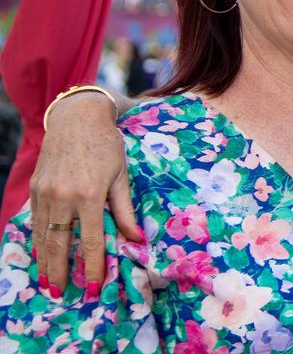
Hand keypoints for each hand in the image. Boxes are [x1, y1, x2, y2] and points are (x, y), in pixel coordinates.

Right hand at [30, 91, 136, 295]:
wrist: (77, 119)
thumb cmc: (107, 146)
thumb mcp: (121, 176)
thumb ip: (125, 210)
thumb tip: (136, 240)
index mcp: (90, 195)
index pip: (92, 241)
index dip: (93, 266)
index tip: (94, 286)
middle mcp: (64, 197)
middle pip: (60, 244)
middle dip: (60, 273)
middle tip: (60, 294)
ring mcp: (46, 193)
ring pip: (43, 236)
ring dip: (45, 262)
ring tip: (47, 282)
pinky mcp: (35, 189)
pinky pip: (35, 221)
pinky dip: (38, 240)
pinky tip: (41, 254)